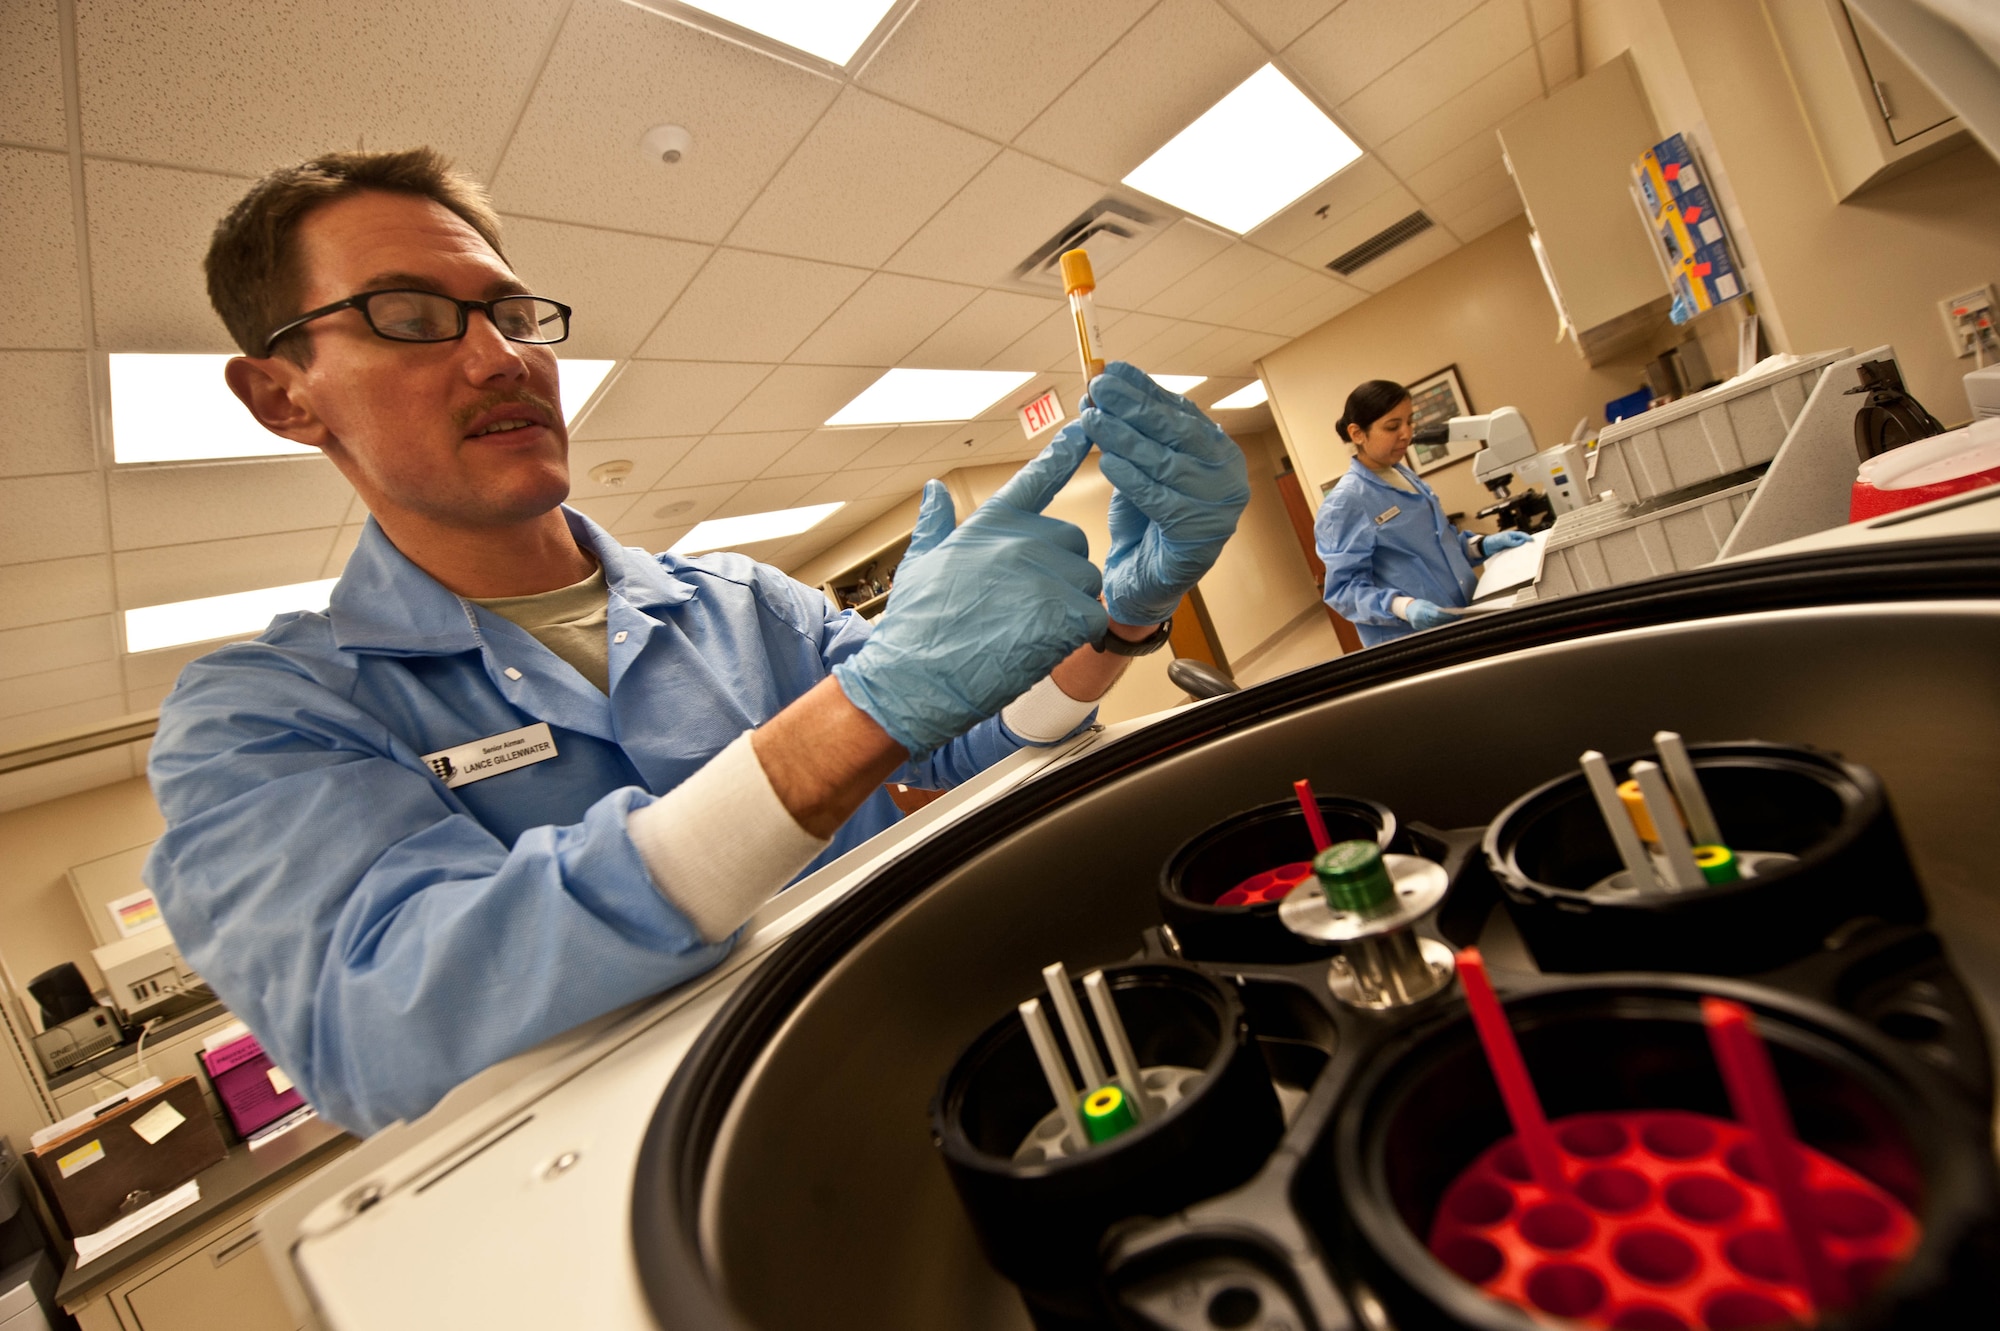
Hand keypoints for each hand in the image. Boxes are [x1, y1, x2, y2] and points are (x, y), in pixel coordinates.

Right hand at [831, 431, 1107, 755]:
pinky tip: (1042, 646)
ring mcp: (1045, 576)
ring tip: (1026, 630)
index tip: (1087, 427)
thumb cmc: (913, 629)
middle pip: (1073, 543)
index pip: (1036, 478)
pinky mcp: (1064, 614)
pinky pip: (1094, 616)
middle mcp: (1021, 541)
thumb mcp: (919, 564)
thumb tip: (934, 489)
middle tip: (1024, 605)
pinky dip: (1078, 635)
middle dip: (1060, 571)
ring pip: (1087, 582)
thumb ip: (935, 523)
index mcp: (989, 525)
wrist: (914, 680)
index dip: (1064, 451)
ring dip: (1070, 606)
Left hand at [1086, 363, 1249, 627]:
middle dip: (1134, 406)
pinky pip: (1160, 501)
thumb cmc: (1144, 521)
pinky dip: (1132, 479)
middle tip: (1099, 387)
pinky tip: (1107, 461)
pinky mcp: (1200, 539)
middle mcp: (1227, 477)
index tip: (1112, 369)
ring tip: (1092, 418)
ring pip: (1166, 463)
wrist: (1146, 582)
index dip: (1145, 389)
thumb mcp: (1142, 467)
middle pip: (1178, 432)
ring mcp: (1219, 509)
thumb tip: (1107, 384)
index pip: (1180, 411)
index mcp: (1218, 453)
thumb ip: (1135, 431)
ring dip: (1124, 438)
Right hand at [1403, 599, 1457, 630]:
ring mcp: (1418, 625)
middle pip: (1436, 621)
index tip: (1454, 614)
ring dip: (1444, 625)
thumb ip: (1435, 609)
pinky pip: (1430, 629)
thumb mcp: (1427, 604)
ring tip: (1453, 622)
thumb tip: (1447, 613)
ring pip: (1434, 626)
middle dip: (1446, 620)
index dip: (1446, 615)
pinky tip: (1445, 626)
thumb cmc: (1419, 605)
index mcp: (1421, 610)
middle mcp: (1419, 619)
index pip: (1436, 614)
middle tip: (1456, 618)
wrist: (1407, 609)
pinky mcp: (1419, 629)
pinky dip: (1438, 627)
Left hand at [1482, 529, 1532, 556]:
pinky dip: (1518, 554)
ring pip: (1519, 547)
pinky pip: (1515, 552)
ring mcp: (1511, 546)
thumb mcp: (1502, 539)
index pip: (1521, 535)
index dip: (1527, 537)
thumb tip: (1520, 542)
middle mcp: (1512, 540)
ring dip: (1523, 550)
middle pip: (1522, 541)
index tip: (1532, 540)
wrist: (1486, 547)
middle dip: (1528, 544)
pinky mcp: (1509, 551)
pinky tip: (1520, 558)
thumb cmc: (1493, 540)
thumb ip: (1511, 541)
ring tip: (1528, 554)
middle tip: (1533, 548)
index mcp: (1511, 535)